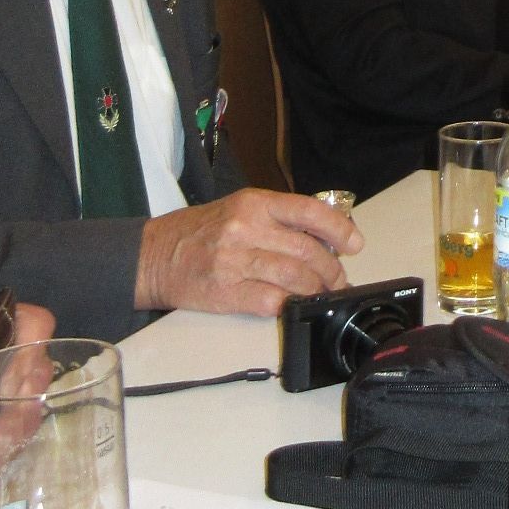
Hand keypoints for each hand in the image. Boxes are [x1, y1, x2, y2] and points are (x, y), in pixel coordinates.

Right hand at [134, 189, 362, 314]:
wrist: (153, 255)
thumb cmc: (201, 232)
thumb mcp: (240, 208)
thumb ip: (279, 218)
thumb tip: (326, 236)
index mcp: (254, 203)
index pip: (309, 211)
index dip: (339, 229)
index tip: (355, 243)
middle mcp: (246, 228)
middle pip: (307, 250)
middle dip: (331, 269)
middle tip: (338, 279)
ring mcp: (235, 261)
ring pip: (294, 277)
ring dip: (316, 289)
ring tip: (322, 293)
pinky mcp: (225, 292)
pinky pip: (270, 301)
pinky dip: (289, 305)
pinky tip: (294, 305)